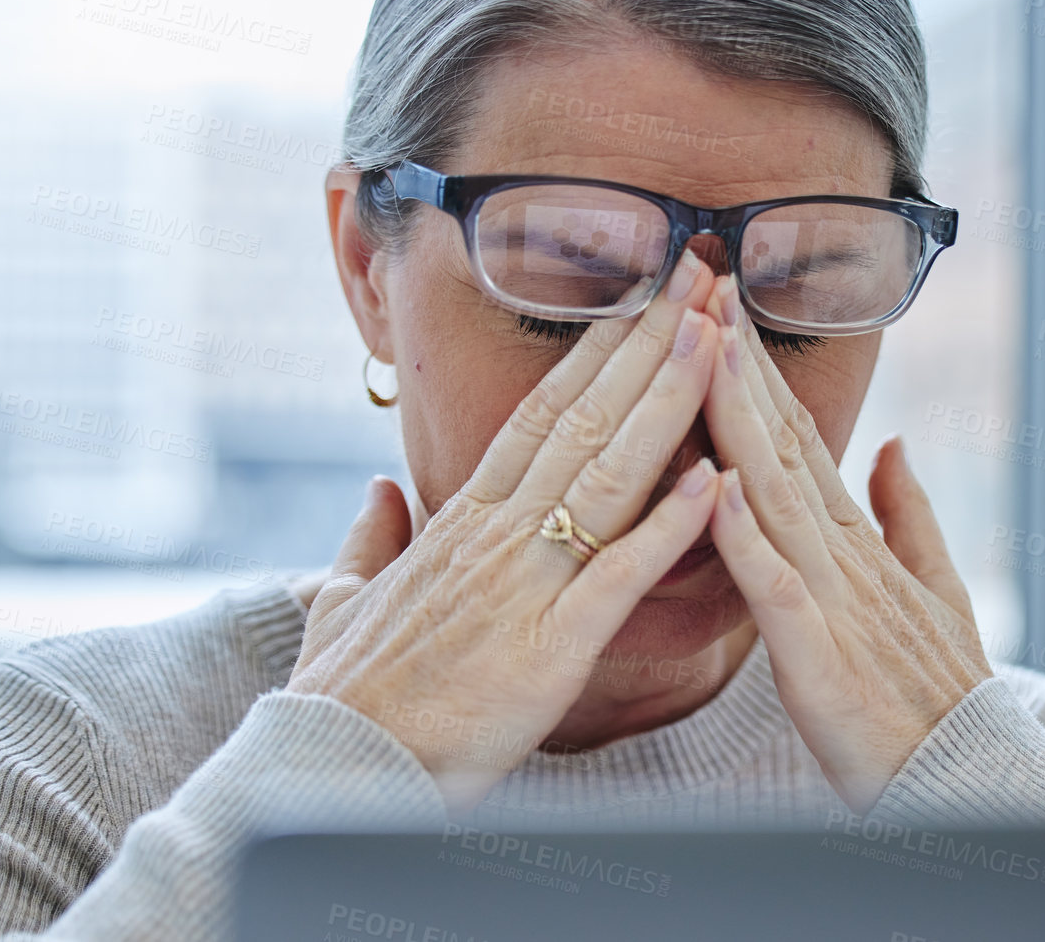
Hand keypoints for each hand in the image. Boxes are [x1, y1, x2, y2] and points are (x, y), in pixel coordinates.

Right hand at [288, 252, 724, 813]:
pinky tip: (714, 482)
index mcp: (461, 518)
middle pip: (586, 418)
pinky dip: (667, 528)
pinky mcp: (548, 649)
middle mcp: (497, 533)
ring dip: (668, 403)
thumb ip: (369, 539)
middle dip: (649, 343)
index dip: (599, 350)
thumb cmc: (341, 692)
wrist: (328, 769)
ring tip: (717, 337)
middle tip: (700, 275)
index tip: (644, 298)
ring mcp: (524, 585)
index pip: (542, 412)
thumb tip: (379, 492)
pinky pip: (618, 577)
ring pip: (609, 474)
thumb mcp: (342, 600)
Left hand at [698, 274, 991, 813]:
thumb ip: (910, 516)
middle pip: (780, 445)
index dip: (758, 374)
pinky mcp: (818, 657)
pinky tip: (717, 483)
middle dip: (738, 365)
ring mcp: (832, 600)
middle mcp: (841, 555)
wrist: (971, 783)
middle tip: (701, 286)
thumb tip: (896, 443)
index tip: (724, 309)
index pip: (798, 439)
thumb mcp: (937, 593)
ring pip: (773, 494)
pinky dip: (745, 535)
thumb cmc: (942, 697)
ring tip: (703, 349)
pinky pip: (773, 588)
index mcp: (855, 542)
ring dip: (736, 420)